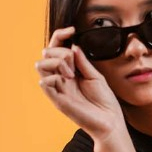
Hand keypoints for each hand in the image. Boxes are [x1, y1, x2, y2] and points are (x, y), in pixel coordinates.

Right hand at [36, 26, 125, 141]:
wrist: (110, 122)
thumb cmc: (105, 102)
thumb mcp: (95, 76)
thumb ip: (82, 61)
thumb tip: (72, 46)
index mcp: (69, 71)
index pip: (56, 49)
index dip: (60, 36)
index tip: (72, 30)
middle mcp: (60, 79)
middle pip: (46, 53)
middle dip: (60, 52)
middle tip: (75, 66)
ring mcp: (58, 89)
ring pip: (41, 65)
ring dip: (57, 63)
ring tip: (71, 74)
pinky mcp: (58, 100)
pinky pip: (45, 83)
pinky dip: (52, 76)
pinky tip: (65, 79)